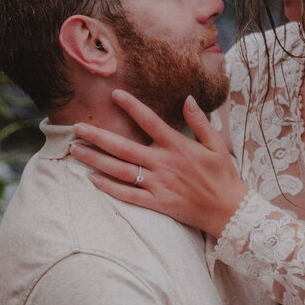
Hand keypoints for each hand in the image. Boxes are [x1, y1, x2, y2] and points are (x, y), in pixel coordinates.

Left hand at [71, 92, 248, 237]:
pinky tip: (93, 179)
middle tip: (76, 128)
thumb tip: (187, 98)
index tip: (114, 94)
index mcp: (177, 145)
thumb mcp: (216, 143)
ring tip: (76, 151)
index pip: (149, 121)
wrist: (228, 209)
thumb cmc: (223, 175)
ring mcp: (159, 184)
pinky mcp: (157, 202)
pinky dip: (109, 188)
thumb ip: (200, 120)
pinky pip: (128, 195)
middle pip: (124, 147)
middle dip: (98, 136)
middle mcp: (164, 163)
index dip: (131, 106)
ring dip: (96, 160)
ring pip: (120, 170)